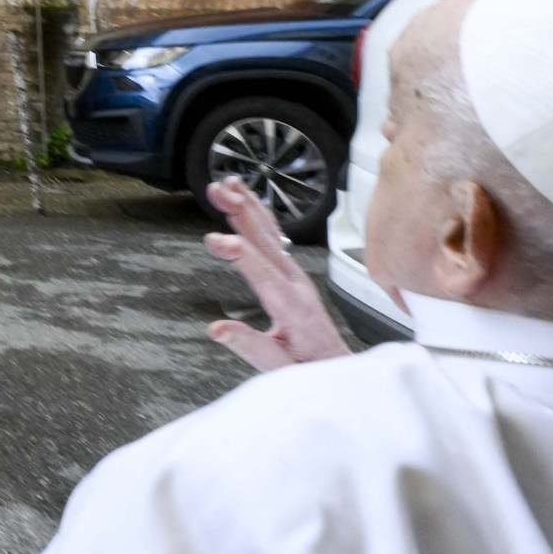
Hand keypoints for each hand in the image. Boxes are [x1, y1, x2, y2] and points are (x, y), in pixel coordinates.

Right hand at [203, 175, 352, 371]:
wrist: (338, 368)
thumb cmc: (309, 370)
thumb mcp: (280, 368)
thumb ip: (251, 347)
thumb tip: (217, 329)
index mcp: (292, 307)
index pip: (263, 274)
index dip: (239, 255)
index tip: (214, 240)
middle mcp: (296, 284)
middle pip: (267, 242)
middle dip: (242, 213)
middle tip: (218, 191)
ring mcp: (296, 275)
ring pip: (271, 234)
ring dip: (249, 207)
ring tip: (226, 184)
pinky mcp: (293, 273)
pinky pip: (275, 238)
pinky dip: (260, 215)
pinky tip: (247, 200)